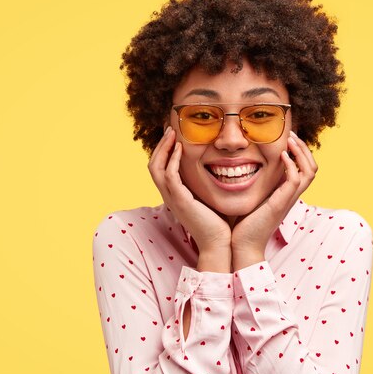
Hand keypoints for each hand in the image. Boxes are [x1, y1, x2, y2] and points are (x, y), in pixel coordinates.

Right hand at [148, 127, 231, 270]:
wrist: (219, 244)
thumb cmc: (218, 224)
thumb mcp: (209, 199)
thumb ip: (207, 185)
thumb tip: (219, 170)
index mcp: (174, 196)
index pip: (160, 169)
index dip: (164, 151)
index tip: (174, 136)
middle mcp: (169, 196)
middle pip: (153, 165)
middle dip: (160, 145)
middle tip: (170, 129)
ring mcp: (172, 199)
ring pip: (156, 168)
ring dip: (163, 148)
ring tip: (172, 133)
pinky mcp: (180, 201)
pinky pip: (169, 176)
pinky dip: (172, 160)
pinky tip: (181, 149)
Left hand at [231, 131, 317, 269]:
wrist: (242, 244)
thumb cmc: (244, 223)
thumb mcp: (254, 196)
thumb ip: (258, 183)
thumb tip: (247, 165)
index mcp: (287, 193)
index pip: (304, 168)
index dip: (300, 152)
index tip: (287, 137)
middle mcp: (291, 195)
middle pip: (312, 167)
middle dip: (304, 148)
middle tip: (290, 134)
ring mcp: (288, 199)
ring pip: (309, 171)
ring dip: (302, 152)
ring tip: (290, 139)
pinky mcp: (281, 203)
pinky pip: (295, 180)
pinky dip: (292, 165)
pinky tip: (282, 155)